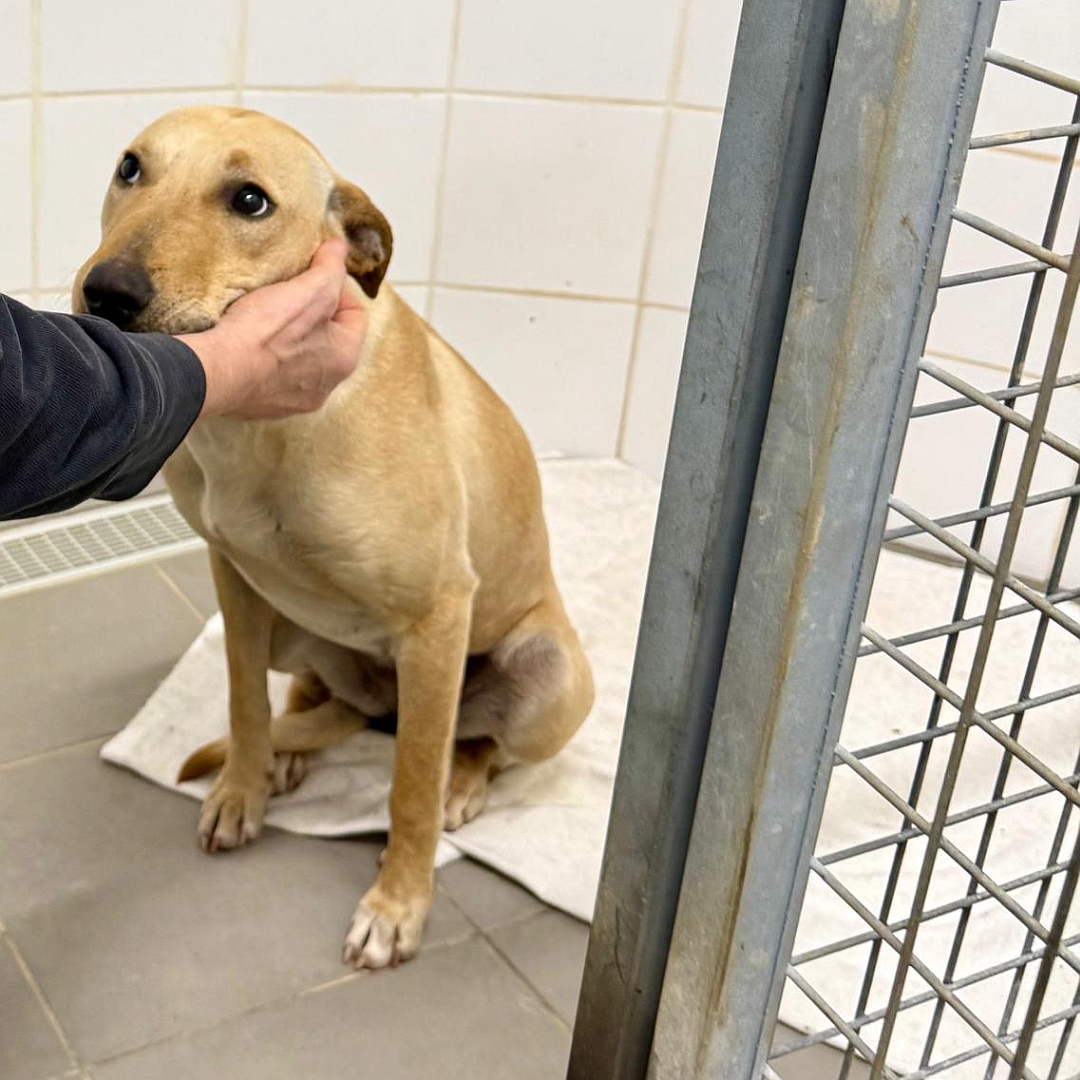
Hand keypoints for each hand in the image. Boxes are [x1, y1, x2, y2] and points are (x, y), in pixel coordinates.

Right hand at [179, 239, 366, 419]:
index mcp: (345, 359)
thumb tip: (340, 248)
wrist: (218, 372)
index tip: (311, 276)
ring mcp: (296, 400)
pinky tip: (250, 345)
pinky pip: (273, 377)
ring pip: (301, 360)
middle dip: (313, 314)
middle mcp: (327, 387)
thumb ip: (330, 267)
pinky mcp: (265, 407)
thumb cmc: (268, 330)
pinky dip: (267, 360)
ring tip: (267, 318)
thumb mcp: (309, 289)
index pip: (355, 314)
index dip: (336, 288)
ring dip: (290, 339)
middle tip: (289, 295)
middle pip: (328, 339)